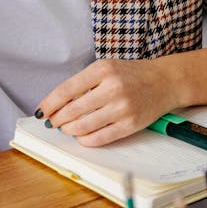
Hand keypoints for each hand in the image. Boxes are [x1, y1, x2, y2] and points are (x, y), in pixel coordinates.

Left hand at [35, 58, 173, 146]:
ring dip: (69, 130)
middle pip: (73, 110)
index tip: (41, 111)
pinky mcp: (131, 125)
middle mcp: (112, 88)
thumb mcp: (106, 67)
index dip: (50, 103)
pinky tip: (81, 137)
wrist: (165, 81)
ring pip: (84, 126)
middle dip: (57, 119)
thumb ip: (84, 82)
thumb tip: (57, 104)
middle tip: (52, 122)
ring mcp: (122, 108)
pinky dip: (86, 140)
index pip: (66, 89)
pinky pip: (101, 137)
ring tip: (66, 128)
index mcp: (102, 69)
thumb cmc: (131, 74)